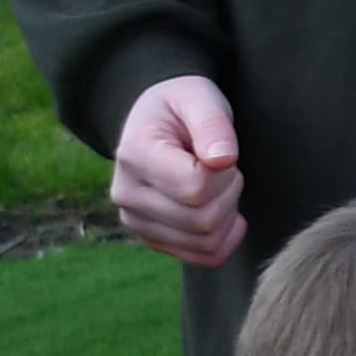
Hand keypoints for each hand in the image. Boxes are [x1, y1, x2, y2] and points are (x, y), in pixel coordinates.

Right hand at [111, 73, 247, 263]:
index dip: (223, 173)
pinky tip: (225, 211)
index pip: (195, 188)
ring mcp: (137, 222)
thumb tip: (223, 160)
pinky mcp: (153, 240)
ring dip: (228, 213)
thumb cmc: (181, 106)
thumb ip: (213, 124)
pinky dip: (226, 237)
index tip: (219, 152)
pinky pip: (206, 256)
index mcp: (133, 154)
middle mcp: (127, 195)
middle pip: (204, 220)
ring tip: (217, 183)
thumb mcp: (199, 98)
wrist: (157, 123)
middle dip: (229, 192)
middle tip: (222, 166)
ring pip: (207, 242)